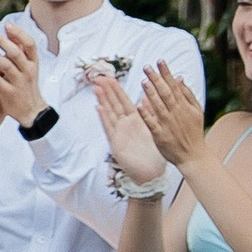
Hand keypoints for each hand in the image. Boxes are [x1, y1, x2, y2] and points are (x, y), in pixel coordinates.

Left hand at [0, 20, 47, 129]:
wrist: (32, 111)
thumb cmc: (27, 85)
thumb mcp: (29, 67)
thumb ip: (20, 51)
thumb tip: (10, 31)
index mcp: (34, 63)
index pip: (30, 44)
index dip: (19, 34)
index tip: (7, 25)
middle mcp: (28, 72)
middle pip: (15, 52)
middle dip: (1, 41)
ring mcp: (19, 83)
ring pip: (5, 65)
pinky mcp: (9, 93)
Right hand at [90, 65, 166, 183]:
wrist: (151, 173)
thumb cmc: (154, 153)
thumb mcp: (154, 128)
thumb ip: (150, 111)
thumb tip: (148, 95)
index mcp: (136, 120)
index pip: (124, 101)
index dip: (116, 89)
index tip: (110, 78)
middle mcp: (126, 125)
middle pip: (114, 104)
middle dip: (107, 91)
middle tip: (99, 78)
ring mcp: (120, 133)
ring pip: (110, 113)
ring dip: (103, 100)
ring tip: (96, 88)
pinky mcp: (116, 143)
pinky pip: (109, 128)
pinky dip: (104, 118)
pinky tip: (99, 108)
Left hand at [135, 59, 207, 170]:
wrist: (193, 155)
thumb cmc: (193, 132)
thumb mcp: (197, 111)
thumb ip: (188, 95)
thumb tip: (180, 78)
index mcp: (184, 106)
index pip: (173, 86)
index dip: (166, 73)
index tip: (160, 62)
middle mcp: (175, 113)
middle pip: (165, 93)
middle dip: (156, 79)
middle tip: (147, 67)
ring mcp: (167, 124)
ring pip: (158, 106)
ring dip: (150, 93)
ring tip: (144, 81)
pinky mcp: (160, 135)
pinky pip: (151, 123)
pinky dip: (146, 114)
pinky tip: (139, 105)